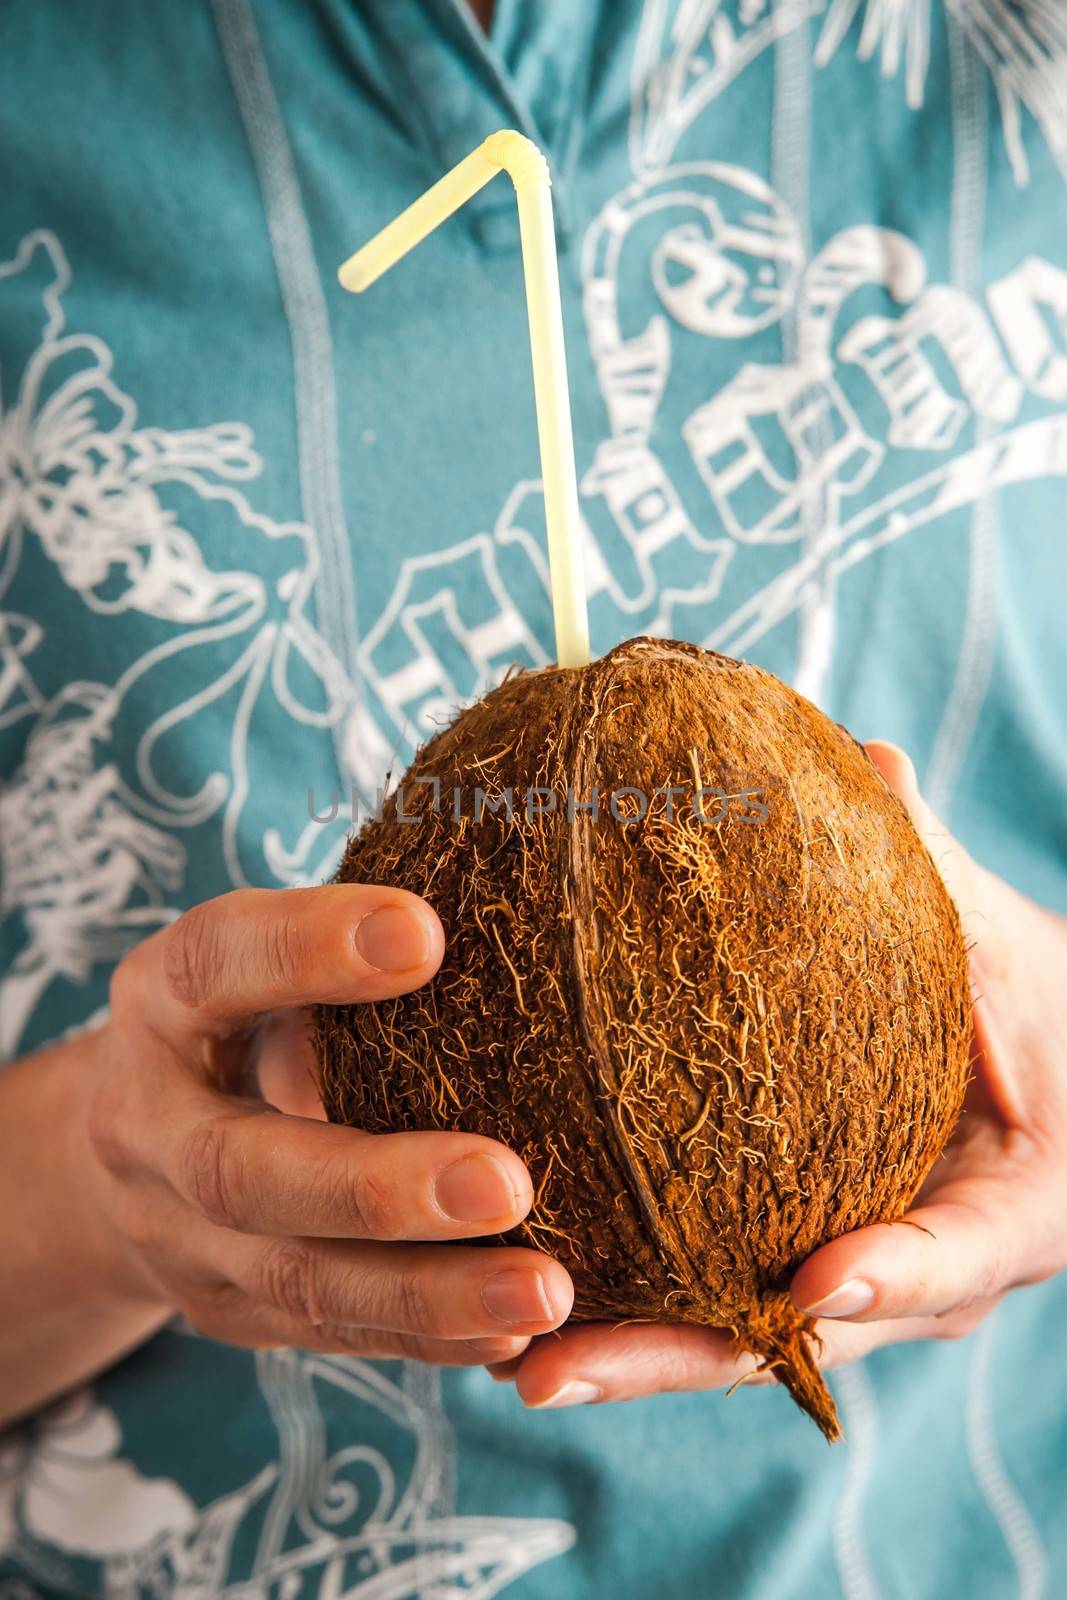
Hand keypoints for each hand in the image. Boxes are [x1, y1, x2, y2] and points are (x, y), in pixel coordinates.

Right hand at [83, 886, 572, 1366]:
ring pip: (293, 1281)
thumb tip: (513, 907)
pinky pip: (330, 1335)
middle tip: (508, 1183)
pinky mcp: (228, 1312)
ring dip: (427, 1292)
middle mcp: (149, 1124)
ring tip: (546, 1291)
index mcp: (161, 1001)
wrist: (128, 1146)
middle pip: (240, 1170)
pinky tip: (518, 1333)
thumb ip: (352, 946)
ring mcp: (178, 1236)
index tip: (426, 934)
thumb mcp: (267, 960)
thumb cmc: (247, 1016)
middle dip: (375, 1188)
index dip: (307, 948)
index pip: (215, 963)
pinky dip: (428, 1334)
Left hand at [489, 742, 1066, 1409]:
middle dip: (667, 1357)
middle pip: (783, 1337)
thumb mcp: (1007, 958)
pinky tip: (509, 1275)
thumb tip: (863, 761)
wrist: (1042, 1085)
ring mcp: (835, 1279)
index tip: (814, 1278)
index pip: (944, 1260)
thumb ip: (938, 875)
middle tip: (547, 1367)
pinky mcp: (776, 1255)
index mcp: (991, 1220)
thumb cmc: (1032, 1024)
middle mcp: (897, 1273)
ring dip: (620, 1351)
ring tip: (502, 1355)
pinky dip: (622, 1295)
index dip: (887, 1272)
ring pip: (722, 1336)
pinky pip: (696, 1288)